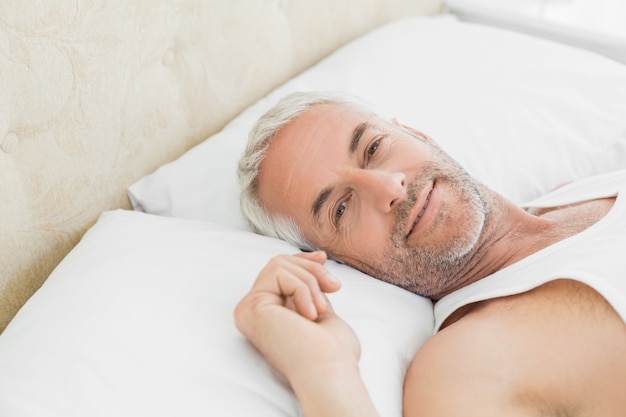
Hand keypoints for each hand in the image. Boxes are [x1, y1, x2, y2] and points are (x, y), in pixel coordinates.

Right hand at [234, 251, 358, 379]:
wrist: (330, 371)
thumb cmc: (331, 351)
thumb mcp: (321, 307)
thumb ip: (311, 285)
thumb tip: (317, 256)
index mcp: (266, 313)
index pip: (278, 271)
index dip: (301, 260)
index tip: (323, 259)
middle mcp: (251, 312)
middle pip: (279, 263)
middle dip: (311, 270)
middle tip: (334, 288)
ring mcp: (248, 310)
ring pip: (278, 264)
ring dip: (309, 282)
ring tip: (321, 308)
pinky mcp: (251, 306)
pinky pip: (278, 273)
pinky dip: (302, 288)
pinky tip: (310, 314)